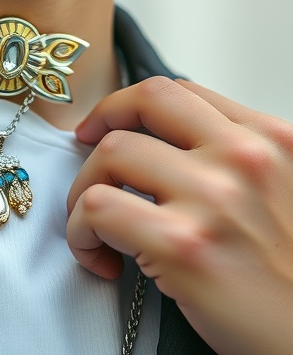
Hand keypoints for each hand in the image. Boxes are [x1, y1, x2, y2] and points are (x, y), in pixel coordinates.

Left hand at [67, 76, 292, 354]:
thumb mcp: (289, 194)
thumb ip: (243, 163)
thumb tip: (171, 151)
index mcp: (272, 140)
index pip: (181, 92)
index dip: (132, 106)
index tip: (110, 127)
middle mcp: (244, 157)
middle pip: (144, 101)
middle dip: (101, 126)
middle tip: (87, 156)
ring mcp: (213, 198)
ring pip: (110, 153)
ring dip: (85, 190)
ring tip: (96, 228)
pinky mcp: (182, 246)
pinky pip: (97, 210)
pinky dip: (81, 234)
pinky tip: (101, 262)